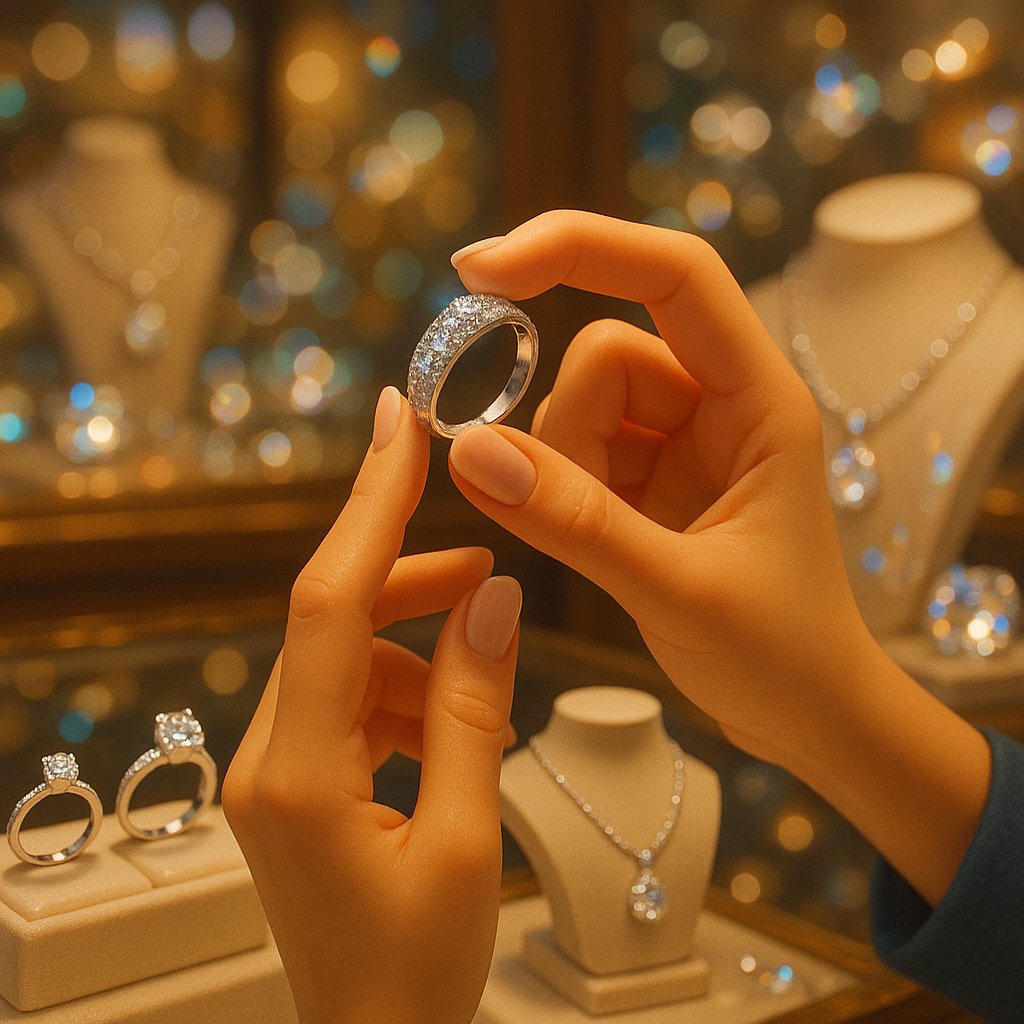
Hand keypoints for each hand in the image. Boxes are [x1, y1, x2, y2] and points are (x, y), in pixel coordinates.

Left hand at [223, 387, 521, 1023]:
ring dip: (419, 650)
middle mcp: (270, 759)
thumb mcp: (468, 836)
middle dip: (411, 581)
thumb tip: (497, 600)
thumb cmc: (417, 972)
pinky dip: (407, 692)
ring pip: (349, 659)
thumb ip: (477, 708)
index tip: (397, 425)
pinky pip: (352, 700)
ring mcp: (276, 771)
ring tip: (485, 676)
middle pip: (335, 621)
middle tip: (487, 564)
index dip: (367, 503)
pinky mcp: (295, 781)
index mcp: (301, 772)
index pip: (328, 602)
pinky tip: (451, 730)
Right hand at [448, 211, 857, 763]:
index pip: (673, 274)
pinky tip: (603, 551)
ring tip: (615, 551)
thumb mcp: (679, 591)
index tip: (481, 269)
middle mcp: (717, 404)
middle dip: (569, 433)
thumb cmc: (783, 656)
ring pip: (575, 409)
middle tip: (595, 521)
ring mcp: (678, 443)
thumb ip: (574, 520)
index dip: (578, 247)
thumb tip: (468, 450)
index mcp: (759, 399)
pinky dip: (559, 495)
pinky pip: (571, 456)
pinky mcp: (647, 482)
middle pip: (600, 357)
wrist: (809, 718)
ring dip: (563, 473)